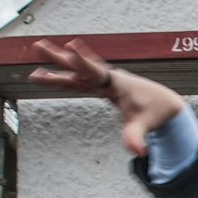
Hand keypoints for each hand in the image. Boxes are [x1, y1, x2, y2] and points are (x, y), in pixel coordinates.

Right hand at [25, 39, 186, 155]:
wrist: (163, 104)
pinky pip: (78, 81)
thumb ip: (137, 136)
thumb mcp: (146, 124)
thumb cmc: (155, 111)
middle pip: (79, 66)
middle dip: (59, 57)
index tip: (71, 45)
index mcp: (116, 82)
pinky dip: (63, 79)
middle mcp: (107, 78)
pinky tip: (48, 77)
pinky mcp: (100, 87)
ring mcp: (103, 82)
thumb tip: (137, 152)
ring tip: (34, 72)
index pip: (96, 70)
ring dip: (56, 70)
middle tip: (38, 46)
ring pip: (75, 74)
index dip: (82, 60)